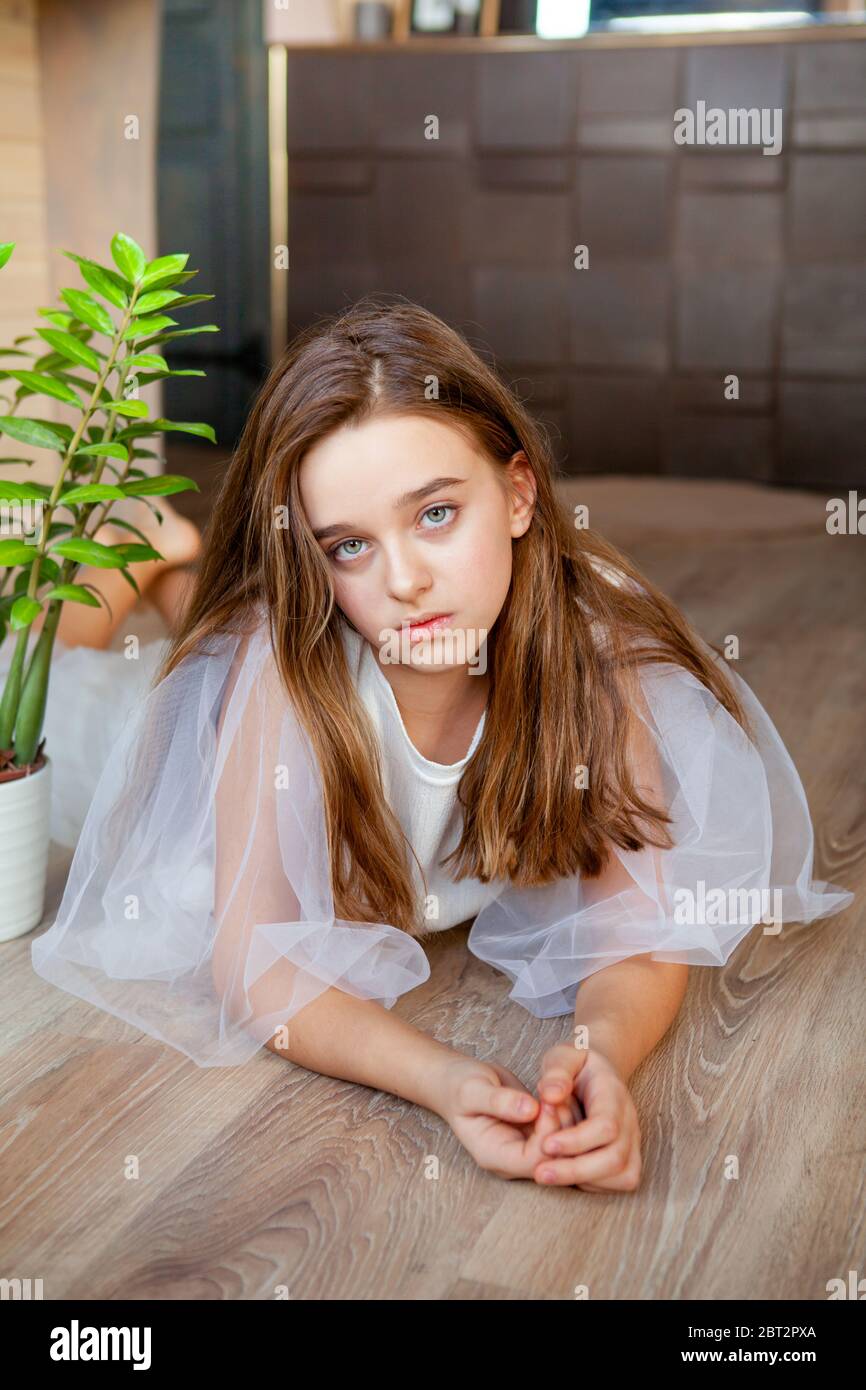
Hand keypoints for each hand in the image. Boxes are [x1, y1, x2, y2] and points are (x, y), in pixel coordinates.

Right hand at [438, 1055, 579, 1180]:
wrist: (460, 1082)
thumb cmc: (461, 1086)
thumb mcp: (473, 1090)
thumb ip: (499, 1101)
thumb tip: (530, 1110)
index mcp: (493, 1155)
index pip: (533, 1161)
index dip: (547, 1135)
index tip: (547, 1103)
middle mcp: (512, 1160)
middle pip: (552, 1161)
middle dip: (562, 1130)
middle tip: (558, 1097)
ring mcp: (525, 1150)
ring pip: (562, 1151)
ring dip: (568, 1123)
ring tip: (559, 1094)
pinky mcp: (535, 1137)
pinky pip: (561, 1137)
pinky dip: (566, 1117)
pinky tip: (560, 1096)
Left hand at [532, 1043, 641, 1191]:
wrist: (597, 1074)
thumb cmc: (576, 1066)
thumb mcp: (563, 1056)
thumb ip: (556, 1071)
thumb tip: (550, 1096)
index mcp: (614, 1094)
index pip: (606, 1125)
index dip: (578, 1140)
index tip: (545, 1144)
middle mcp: (629, 1120)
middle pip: (615, 1157)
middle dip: (576, 1170)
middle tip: (539, 1173)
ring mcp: (632, 1141)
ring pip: (621, 1175)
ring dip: (583, 1180)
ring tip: (547, 1174)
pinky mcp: (629, 1158)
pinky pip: (619, 1182)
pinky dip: (592, 1184)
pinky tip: (566, 1173)